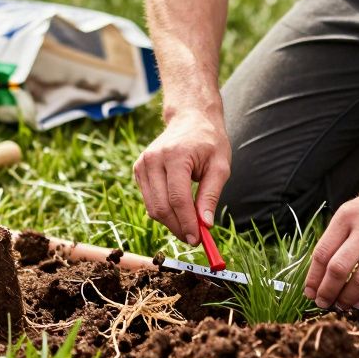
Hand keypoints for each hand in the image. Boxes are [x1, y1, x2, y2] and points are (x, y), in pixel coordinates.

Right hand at [133, 110, 230, 245]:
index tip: (198, 239)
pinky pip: (149, 200)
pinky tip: (178, 208)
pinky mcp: (138, 169)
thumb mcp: (220, 166)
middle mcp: (153, 159)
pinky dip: (163, 210)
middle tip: (194, 238)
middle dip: (178, 227)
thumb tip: (205, 224)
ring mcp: (142, 164)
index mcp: (175, 156)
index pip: (177, 198)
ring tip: (189, 224)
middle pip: (161, 207)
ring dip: (171, 222)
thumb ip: (211, 195)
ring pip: (152, 208)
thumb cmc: (209, 141)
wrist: (190, 118)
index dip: (187, 223)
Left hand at [303, 180, 358, 309]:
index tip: (309, 292)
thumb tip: (319, 270)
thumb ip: (337, 235)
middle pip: (338, 268)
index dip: (313, 277)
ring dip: (349, 298)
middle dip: (327, 291)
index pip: (323, 252)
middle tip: (323, 303)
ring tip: (342, 305)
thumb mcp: (352, 210)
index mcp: (346, 216)